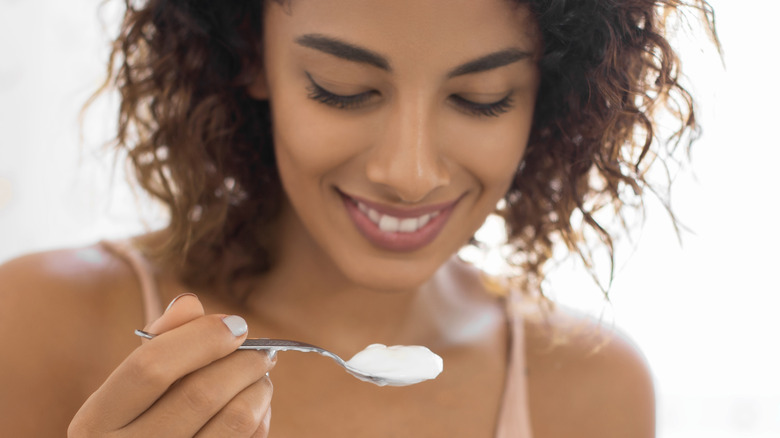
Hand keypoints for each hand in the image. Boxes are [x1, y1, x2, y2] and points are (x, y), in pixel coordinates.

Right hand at [68, 294, 274, 436]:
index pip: (150, 368)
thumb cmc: (138, 422)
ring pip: (236, 419)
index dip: (201, 338)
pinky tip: (255, 405)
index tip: (236, 324)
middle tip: (262, 350)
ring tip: (261, 375)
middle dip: (243, 361)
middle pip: (200, 393)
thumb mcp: (132, 386)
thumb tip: (189, 303)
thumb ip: (160, 340)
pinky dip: (262, 416)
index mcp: (96, 422)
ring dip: (259, 387)